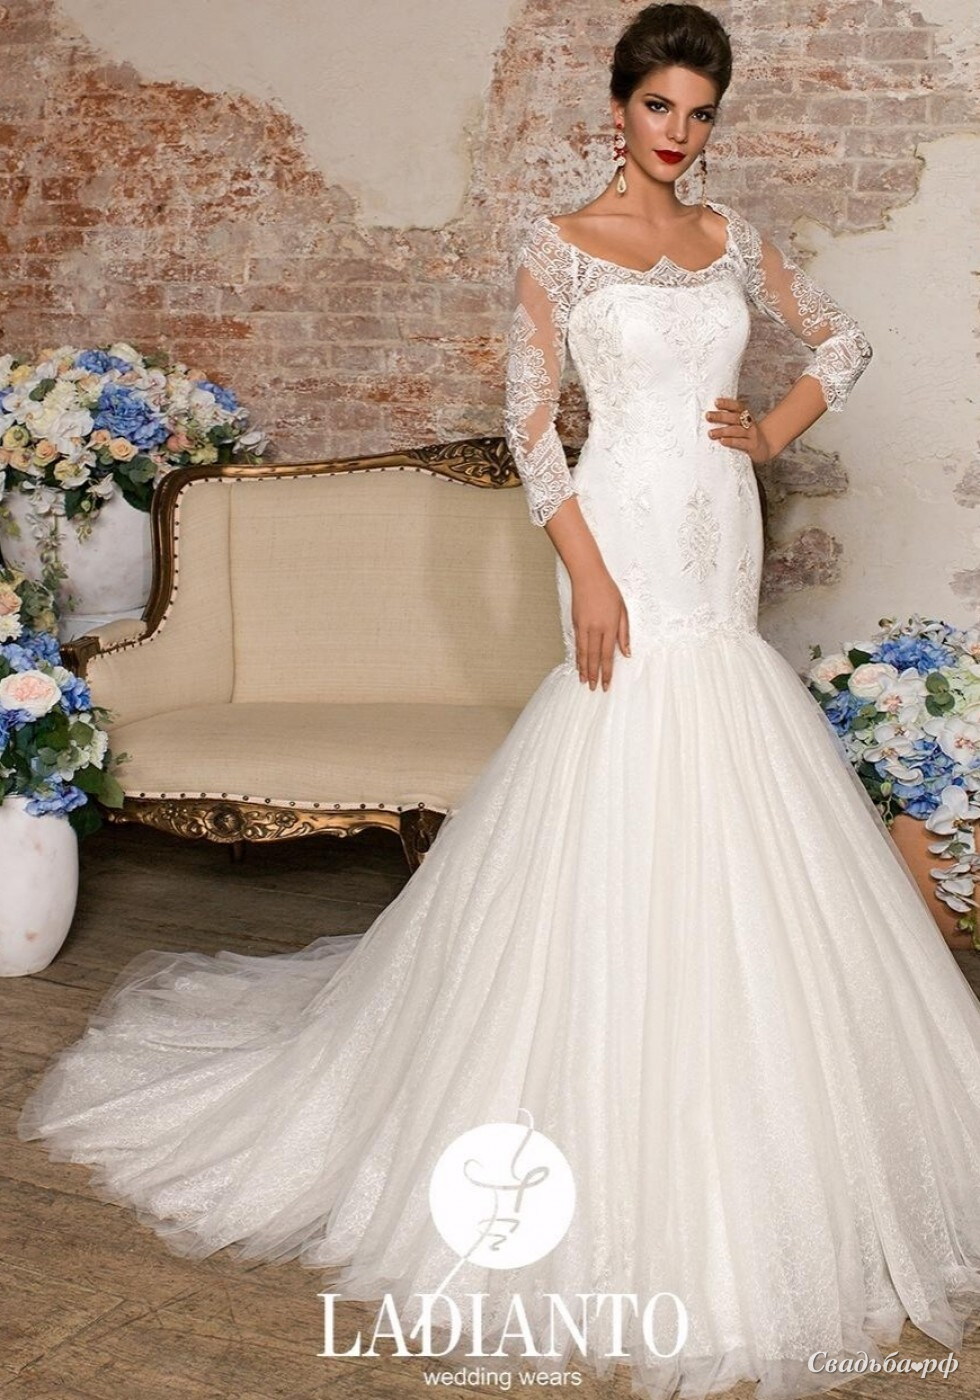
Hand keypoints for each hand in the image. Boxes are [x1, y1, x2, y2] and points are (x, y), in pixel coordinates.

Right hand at [570, 567, 630, 690]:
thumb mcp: (622, 610)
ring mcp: (583, 627)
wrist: (588, 576)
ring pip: (583, 653)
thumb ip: (624, 633)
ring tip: (584, 681)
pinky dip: (578, 656)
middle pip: (594, 657)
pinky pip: (577, 644)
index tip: (607, 684)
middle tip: (594, 688)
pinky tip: (578, 664)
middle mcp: (594, 629)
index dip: (607, 672)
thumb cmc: (608, 591)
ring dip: (583, 669)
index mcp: (609, 627)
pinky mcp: (575, 623)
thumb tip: (627, 653)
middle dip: (594, 674)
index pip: (608, 655)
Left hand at [705, 397, 772, 464]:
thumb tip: (709, 416)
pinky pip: (741, 443)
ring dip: (722, 431)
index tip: (716, 401)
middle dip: (720, 416)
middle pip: (735, 417)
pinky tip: (722, 441)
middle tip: (708, 416)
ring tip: (710, 433)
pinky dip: (731, 441)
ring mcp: (751, 434)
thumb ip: (728, 420)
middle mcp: (749, 423)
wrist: (765, 448)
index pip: (737, 406)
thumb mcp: (741, 426)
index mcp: (745, 416)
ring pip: (736, 430)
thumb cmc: (747, 436)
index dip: (727, 403)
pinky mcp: (752, 445)